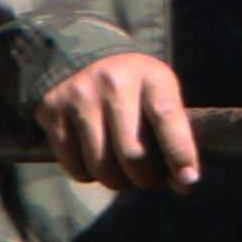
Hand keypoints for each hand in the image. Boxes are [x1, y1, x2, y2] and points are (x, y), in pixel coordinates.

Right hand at [34, 49, 200, 193]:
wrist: (81, 59)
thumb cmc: (135, 89)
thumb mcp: (160, 93)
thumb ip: (173, 132)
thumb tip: (184, 180)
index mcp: (151, 77)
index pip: (168, 119)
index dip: (180, 154)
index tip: (188, 180)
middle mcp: (114, 83)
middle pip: (133, 154)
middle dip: (147, 179)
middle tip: (151, 180)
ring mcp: (80, 97)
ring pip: (102, 167)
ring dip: (118, 182)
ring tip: (125, 172)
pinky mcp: (52, 111)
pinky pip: (76, 167)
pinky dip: (90, 175)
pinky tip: (97, 160)